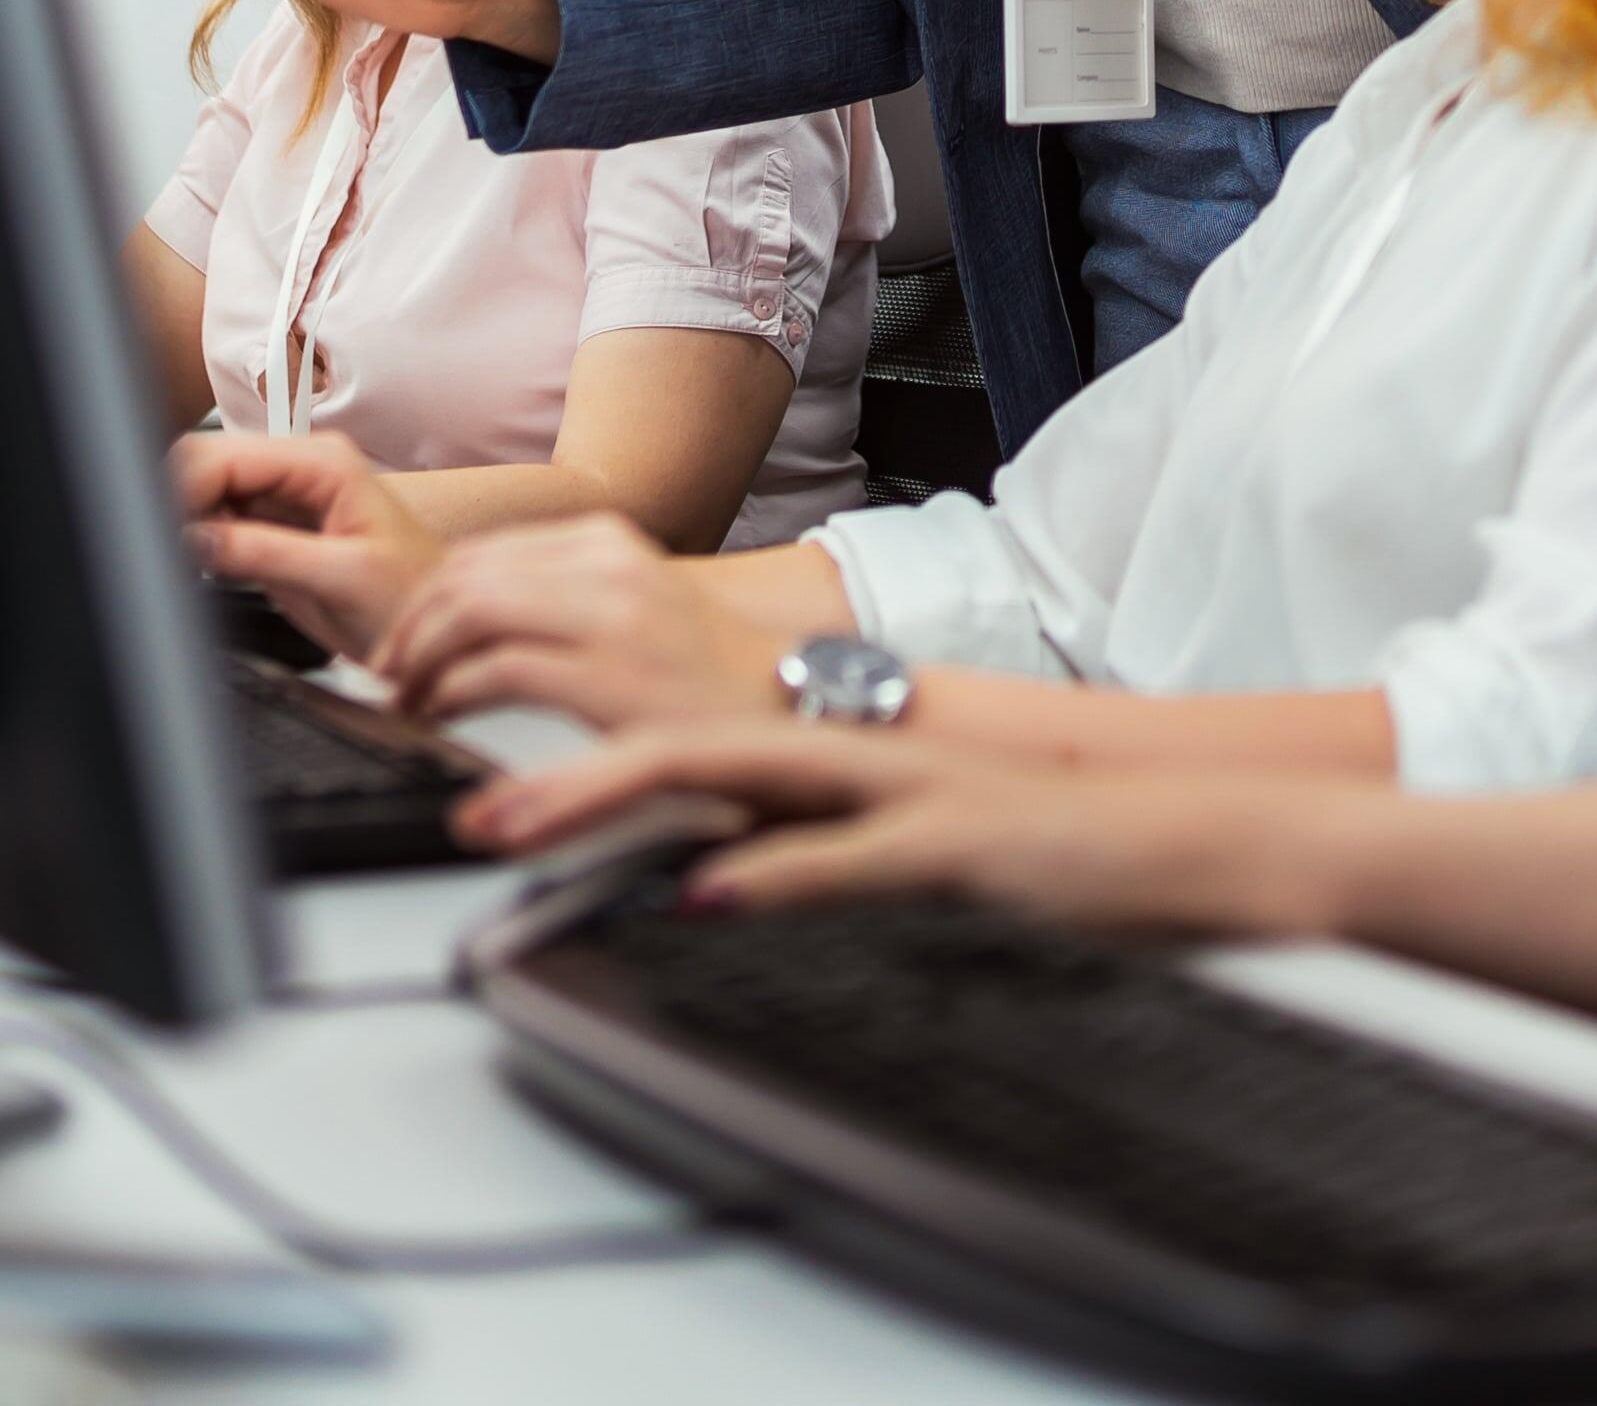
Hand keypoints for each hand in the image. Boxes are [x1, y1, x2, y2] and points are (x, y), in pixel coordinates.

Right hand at [171, 427, 440, 662]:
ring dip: (193, 524)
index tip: (174, 533)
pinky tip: (220, 566)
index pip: (226, 454)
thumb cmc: (408, 597)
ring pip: (205, 490)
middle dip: (187, 504)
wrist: (427, 628)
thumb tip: (199, 537)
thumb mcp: (340, 577)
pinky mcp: (270, 527)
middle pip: (208, 463)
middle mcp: (299, 468)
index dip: (189, 490)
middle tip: (193, 554)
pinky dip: (204, 542)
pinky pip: (216, 520)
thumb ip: (267, 553)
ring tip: (216, 564)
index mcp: (323, 462)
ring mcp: (282, 496)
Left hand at [371, 513, 780, 730]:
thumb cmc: (720, 682)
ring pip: (468, 611)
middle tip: (389, 673)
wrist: (803, 714)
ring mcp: (610, 620)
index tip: (409, 639)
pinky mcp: (608, 680)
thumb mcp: (646, 611)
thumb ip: (578, 601)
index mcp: (614, 544)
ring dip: (418, 659)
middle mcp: (610, 568)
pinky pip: (492, 671)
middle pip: (465, 576)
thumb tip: (493, 629)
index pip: (488, 552)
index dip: (430, 596)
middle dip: (410, 626)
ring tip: (407, 698)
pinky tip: (441, 714)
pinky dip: (447, 692)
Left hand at [460, 723, 1363, 933]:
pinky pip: (835, 860)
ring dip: (596, 797)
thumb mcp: (868, 818)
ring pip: (715, 773)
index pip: (646, 701)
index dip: (544, 701)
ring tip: (505, 825)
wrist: (1157, 831)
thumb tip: (676, 860)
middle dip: (532, 749)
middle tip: (439, 780)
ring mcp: (880, 790)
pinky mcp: (941, 845)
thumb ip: (778, 824)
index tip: (444, 727)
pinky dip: (760, 877)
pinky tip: (696, 895)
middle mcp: (828, 747)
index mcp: (804, 737)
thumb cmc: (1011, 836)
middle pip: (648, 722)